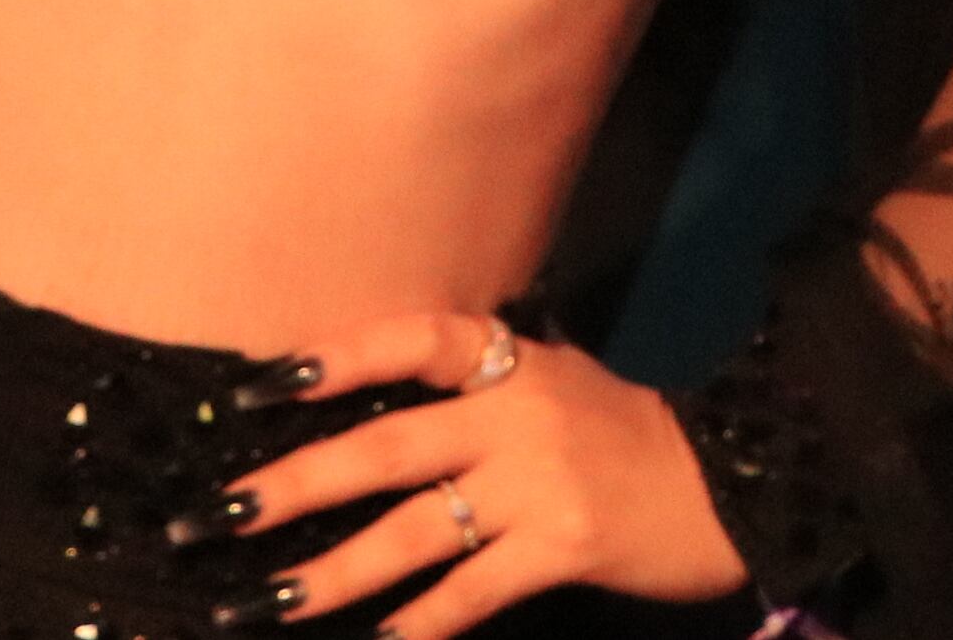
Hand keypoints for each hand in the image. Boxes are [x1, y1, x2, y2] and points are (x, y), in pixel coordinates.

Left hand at [198, 311, 746, 634]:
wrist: (733, 480)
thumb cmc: (626, 432)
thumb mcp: (555, 379)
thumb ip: (478, 380)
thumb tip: (380, 389)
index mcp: (509, 360)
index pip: (408, 340)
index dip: (332, 358)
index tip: (253, 388)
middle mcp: (515, 412)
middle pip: (384, 448)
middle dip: (295, 484)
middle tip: (219, 515)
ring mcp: (539, 482)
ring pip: (414, 531)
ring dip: (332, 572)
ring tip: (265, 600)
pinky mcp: (564, 546)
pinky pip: (474, 591)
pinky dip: (423, 623)